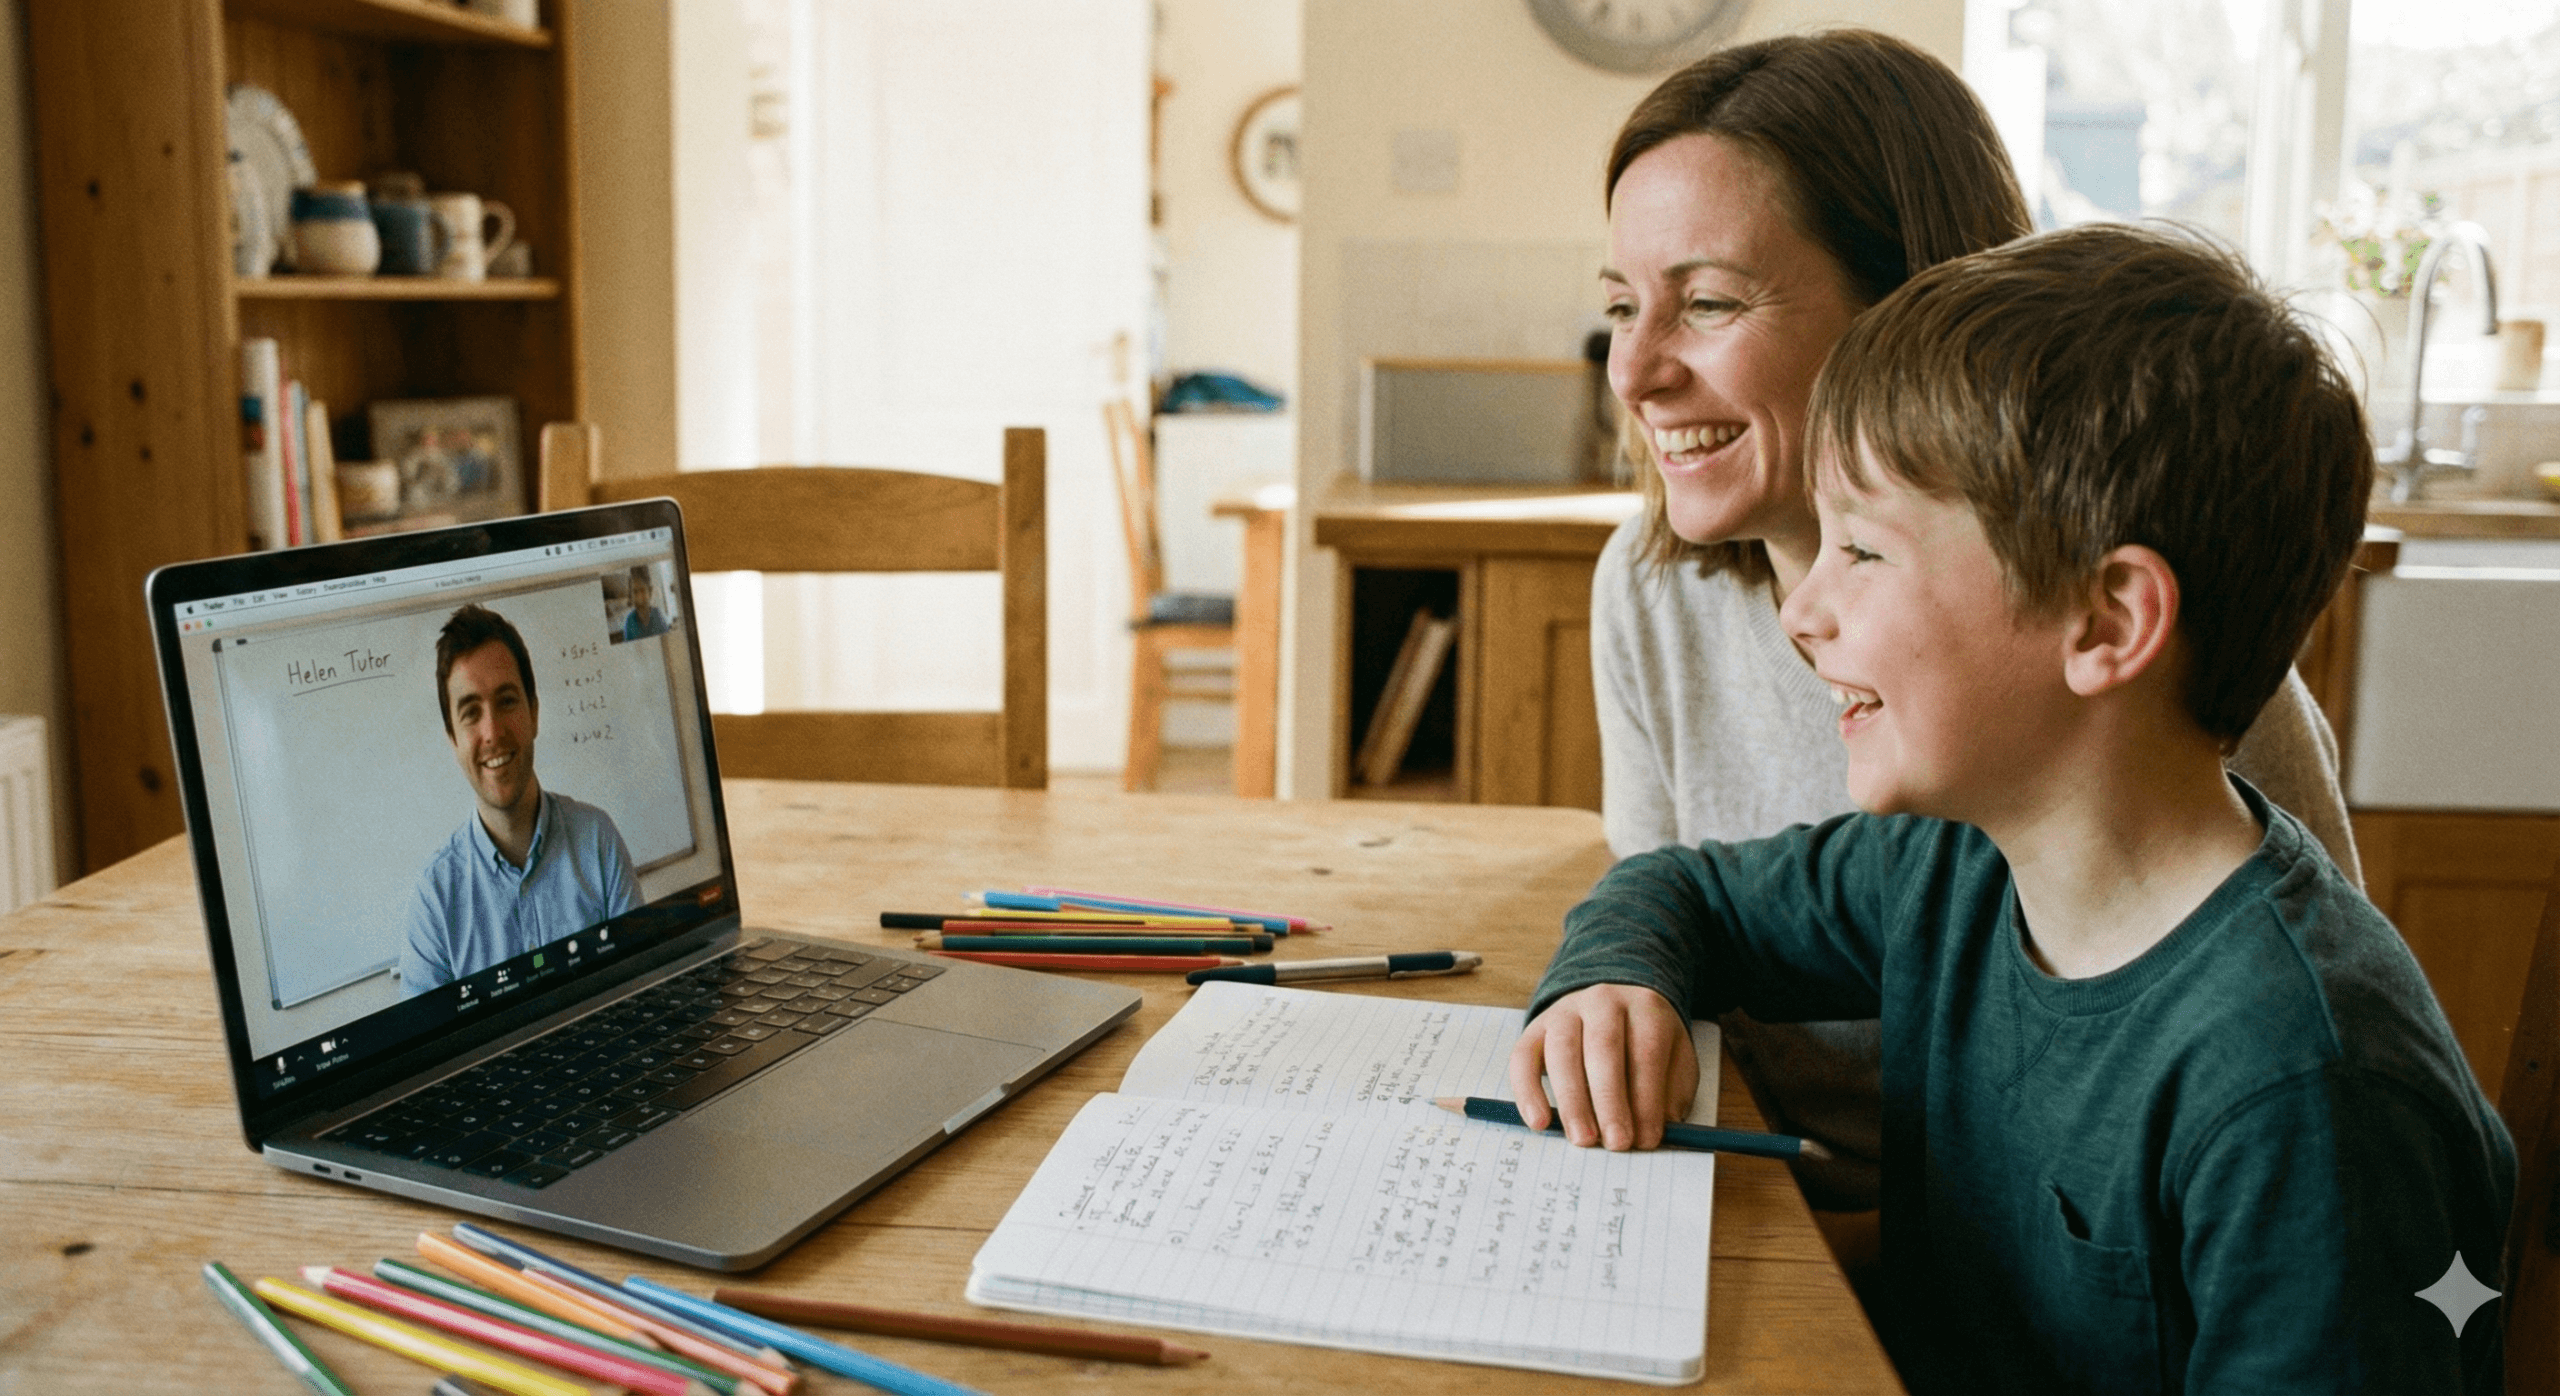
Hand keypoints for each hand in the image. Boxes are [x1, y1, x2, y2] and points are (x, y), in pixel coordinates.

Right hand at [1507, 984, 1698, 1149]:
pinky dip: (1528, 1091)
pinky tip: (1539, 1122)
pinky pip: (1523, 1057)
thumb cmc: (1645, 1044)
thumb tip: (1661, 1127)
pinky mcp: (1536, 1028)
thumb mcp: (1674, 1059)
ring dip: (1572, 1100)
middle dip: (1610, 1101)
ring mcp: (1565, 1011)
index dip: (1647, 1098)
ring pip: (1563, 1052)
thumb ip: (1672, 1091)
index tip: (1646, 1139)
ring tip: (1583, 1139)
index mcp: (1645, 1007)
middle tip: (1616, 1143)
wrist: (1613, 1007)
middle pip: (1603, 1048)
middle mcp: (1603, 1002)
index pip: (1646, 1051)